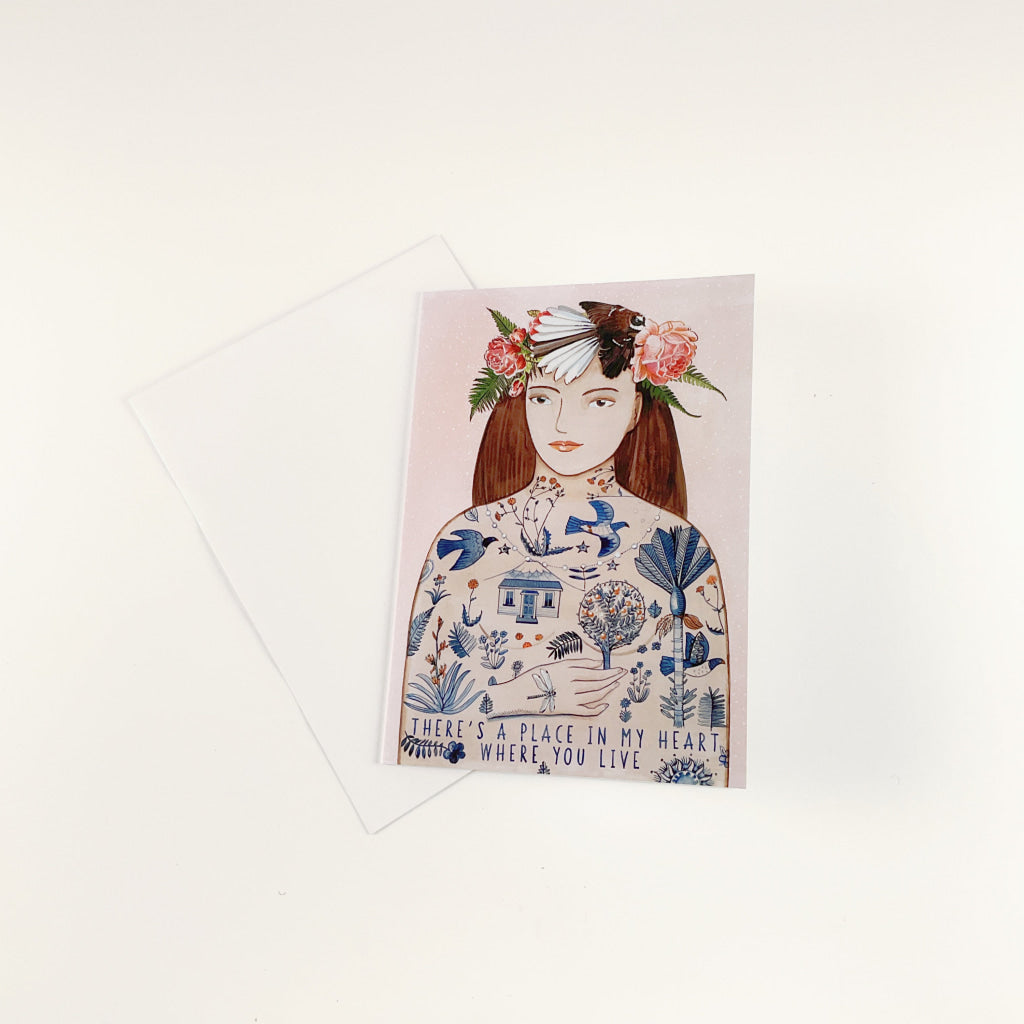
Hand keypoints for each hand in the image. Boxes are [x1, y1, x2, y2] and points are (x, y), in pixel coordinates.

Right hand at [487, 658, 624, 717]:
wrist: (518, 694)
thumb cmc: (534, 676)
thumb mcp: (554, 665)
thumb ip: (575, 664)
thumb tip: (596, 663)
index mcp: (568, 670)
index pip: (594, 670)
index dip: (608, 670)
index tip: (618, 668)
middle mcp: (571, 683)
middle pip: (598, 681)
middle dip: (612, 677)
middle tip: (623, 674)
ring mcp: (570, 697)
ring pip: (595, 694)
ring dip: (608, 689)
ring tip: (616, 684)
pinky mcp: (567, 709)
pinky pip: (587, 710)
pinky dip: (598, 708)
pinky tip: (605, 704)